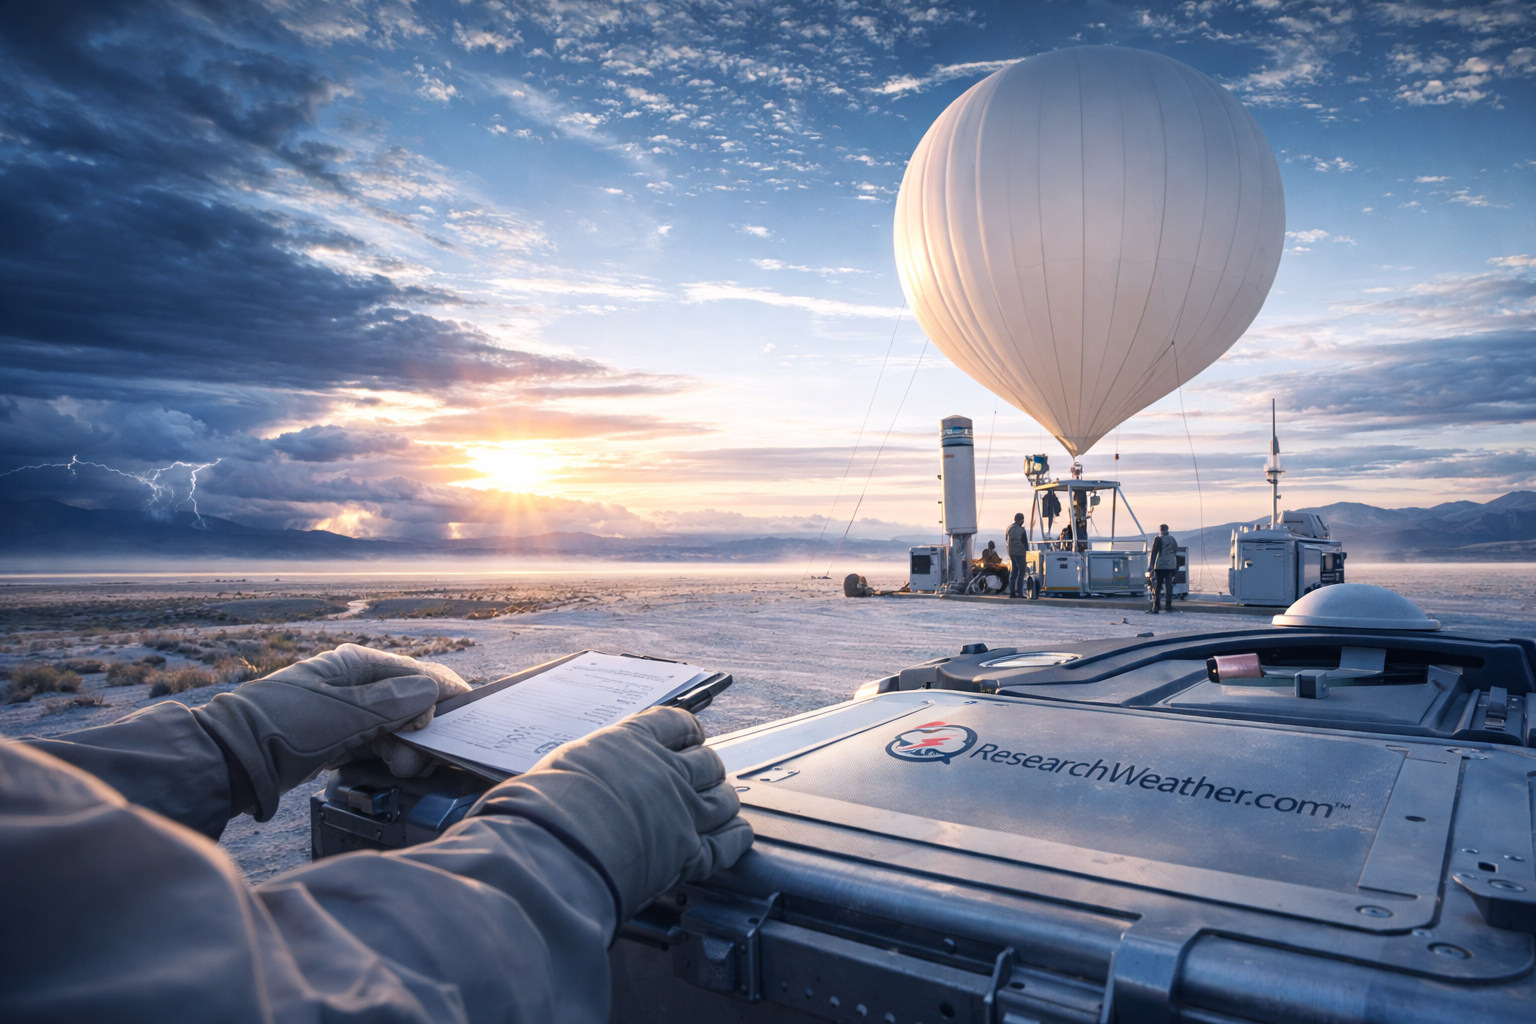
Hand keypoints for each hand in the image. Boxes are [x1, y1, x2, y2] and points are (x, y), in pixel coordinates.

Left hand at [191, 643, 470, 819]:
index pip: (418, 674)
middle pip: (411, 703)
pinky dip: (388, 755)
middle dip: (423, 732)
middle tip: (417, 762)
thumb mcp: (345, 712)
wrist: (230, 758)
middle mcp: (356, 682)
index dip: (444, 698)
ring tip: (401, 769)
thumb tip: (432, 691)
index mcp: (358, 664)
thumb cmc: (284, 726)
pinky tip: (389, 768)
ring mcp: (347, 710)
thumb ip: (394, 701)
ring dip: (406, 748)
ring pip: (397, 726)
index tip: (463, 725)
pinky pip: (377, 743)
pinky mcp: (338, 737)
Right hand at [472, 706, 752, 920]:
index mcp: (632, 742)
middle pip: (706, 762)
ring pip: (722, 799)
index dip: (687, 732)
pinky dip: (736, 840)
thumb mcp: (561, 765)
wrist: (554, 850)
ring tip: (720, 805)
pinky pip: (726, 844)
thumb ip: (586, 766)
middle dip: (706, 770)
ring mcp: (681, 812)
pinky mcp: (687, 853)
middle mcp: (664, 771)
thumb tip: (578, 775)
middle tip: (700, 778)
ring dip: (723, 801)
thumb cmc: (542, 808)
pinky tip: (738, 836)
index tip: (689, 737)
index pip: (675, 724)